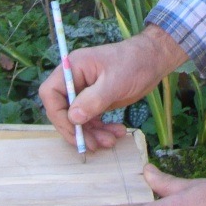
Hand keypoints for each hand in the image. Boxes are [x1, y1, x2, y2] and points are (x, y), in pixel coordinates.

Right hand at [39, 26, 187, 151]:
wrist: (154, 60)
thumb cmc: (134, 63)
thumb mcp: (115, 83)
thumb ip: (93, 100)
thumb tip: (73, 117)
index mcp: (73, 68)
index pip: (51, 93)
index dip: (57, 114)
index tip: (74, 130)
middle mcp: (75, 80)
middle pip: (63, 110)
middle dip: (77, 130)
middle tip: (93, 145)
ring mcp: (86, 91)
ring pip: (78, 119)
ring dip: (92, 133)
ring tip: (110, 141)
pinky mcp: (97, 100)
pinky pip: (92, 119)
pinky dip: (101, 129)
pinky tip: (117, 133)